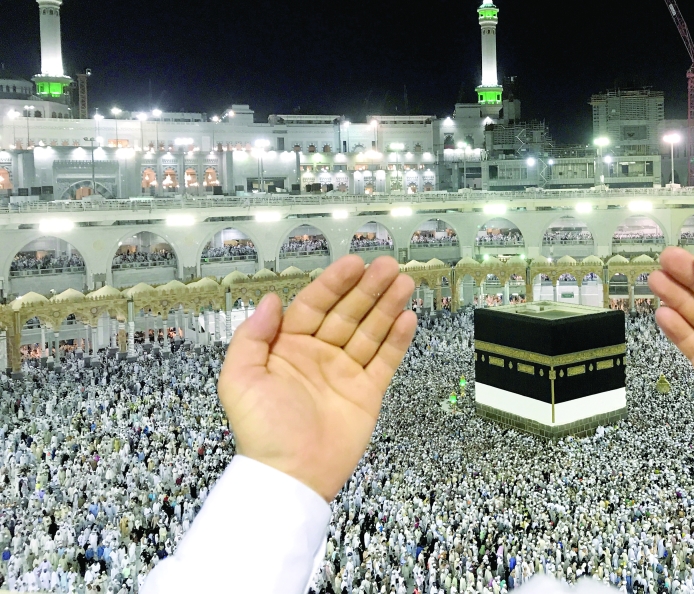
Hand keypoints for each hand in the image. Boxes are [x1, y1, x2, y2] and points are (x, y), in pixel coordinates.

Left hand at [218, 255, 416, 500]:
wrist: (291, 476)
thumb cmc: (262, 429)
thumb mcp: (239, 380)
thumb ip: (251, 336)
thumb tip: (271, 298)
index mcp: (286, 347)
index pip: (314, 305)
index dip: (334, 283)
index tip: (354, 263)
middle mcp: (318, 354)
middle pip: (347, 312)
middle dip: (368, 288)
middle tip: (388, 265)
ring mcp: (345, 373)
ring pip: (369, 331)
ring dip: (387, 306)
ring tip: (404, 282)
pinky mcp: (367, 393)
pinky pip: (385, 360)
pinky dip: (397, 339)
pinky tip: (408, 317)